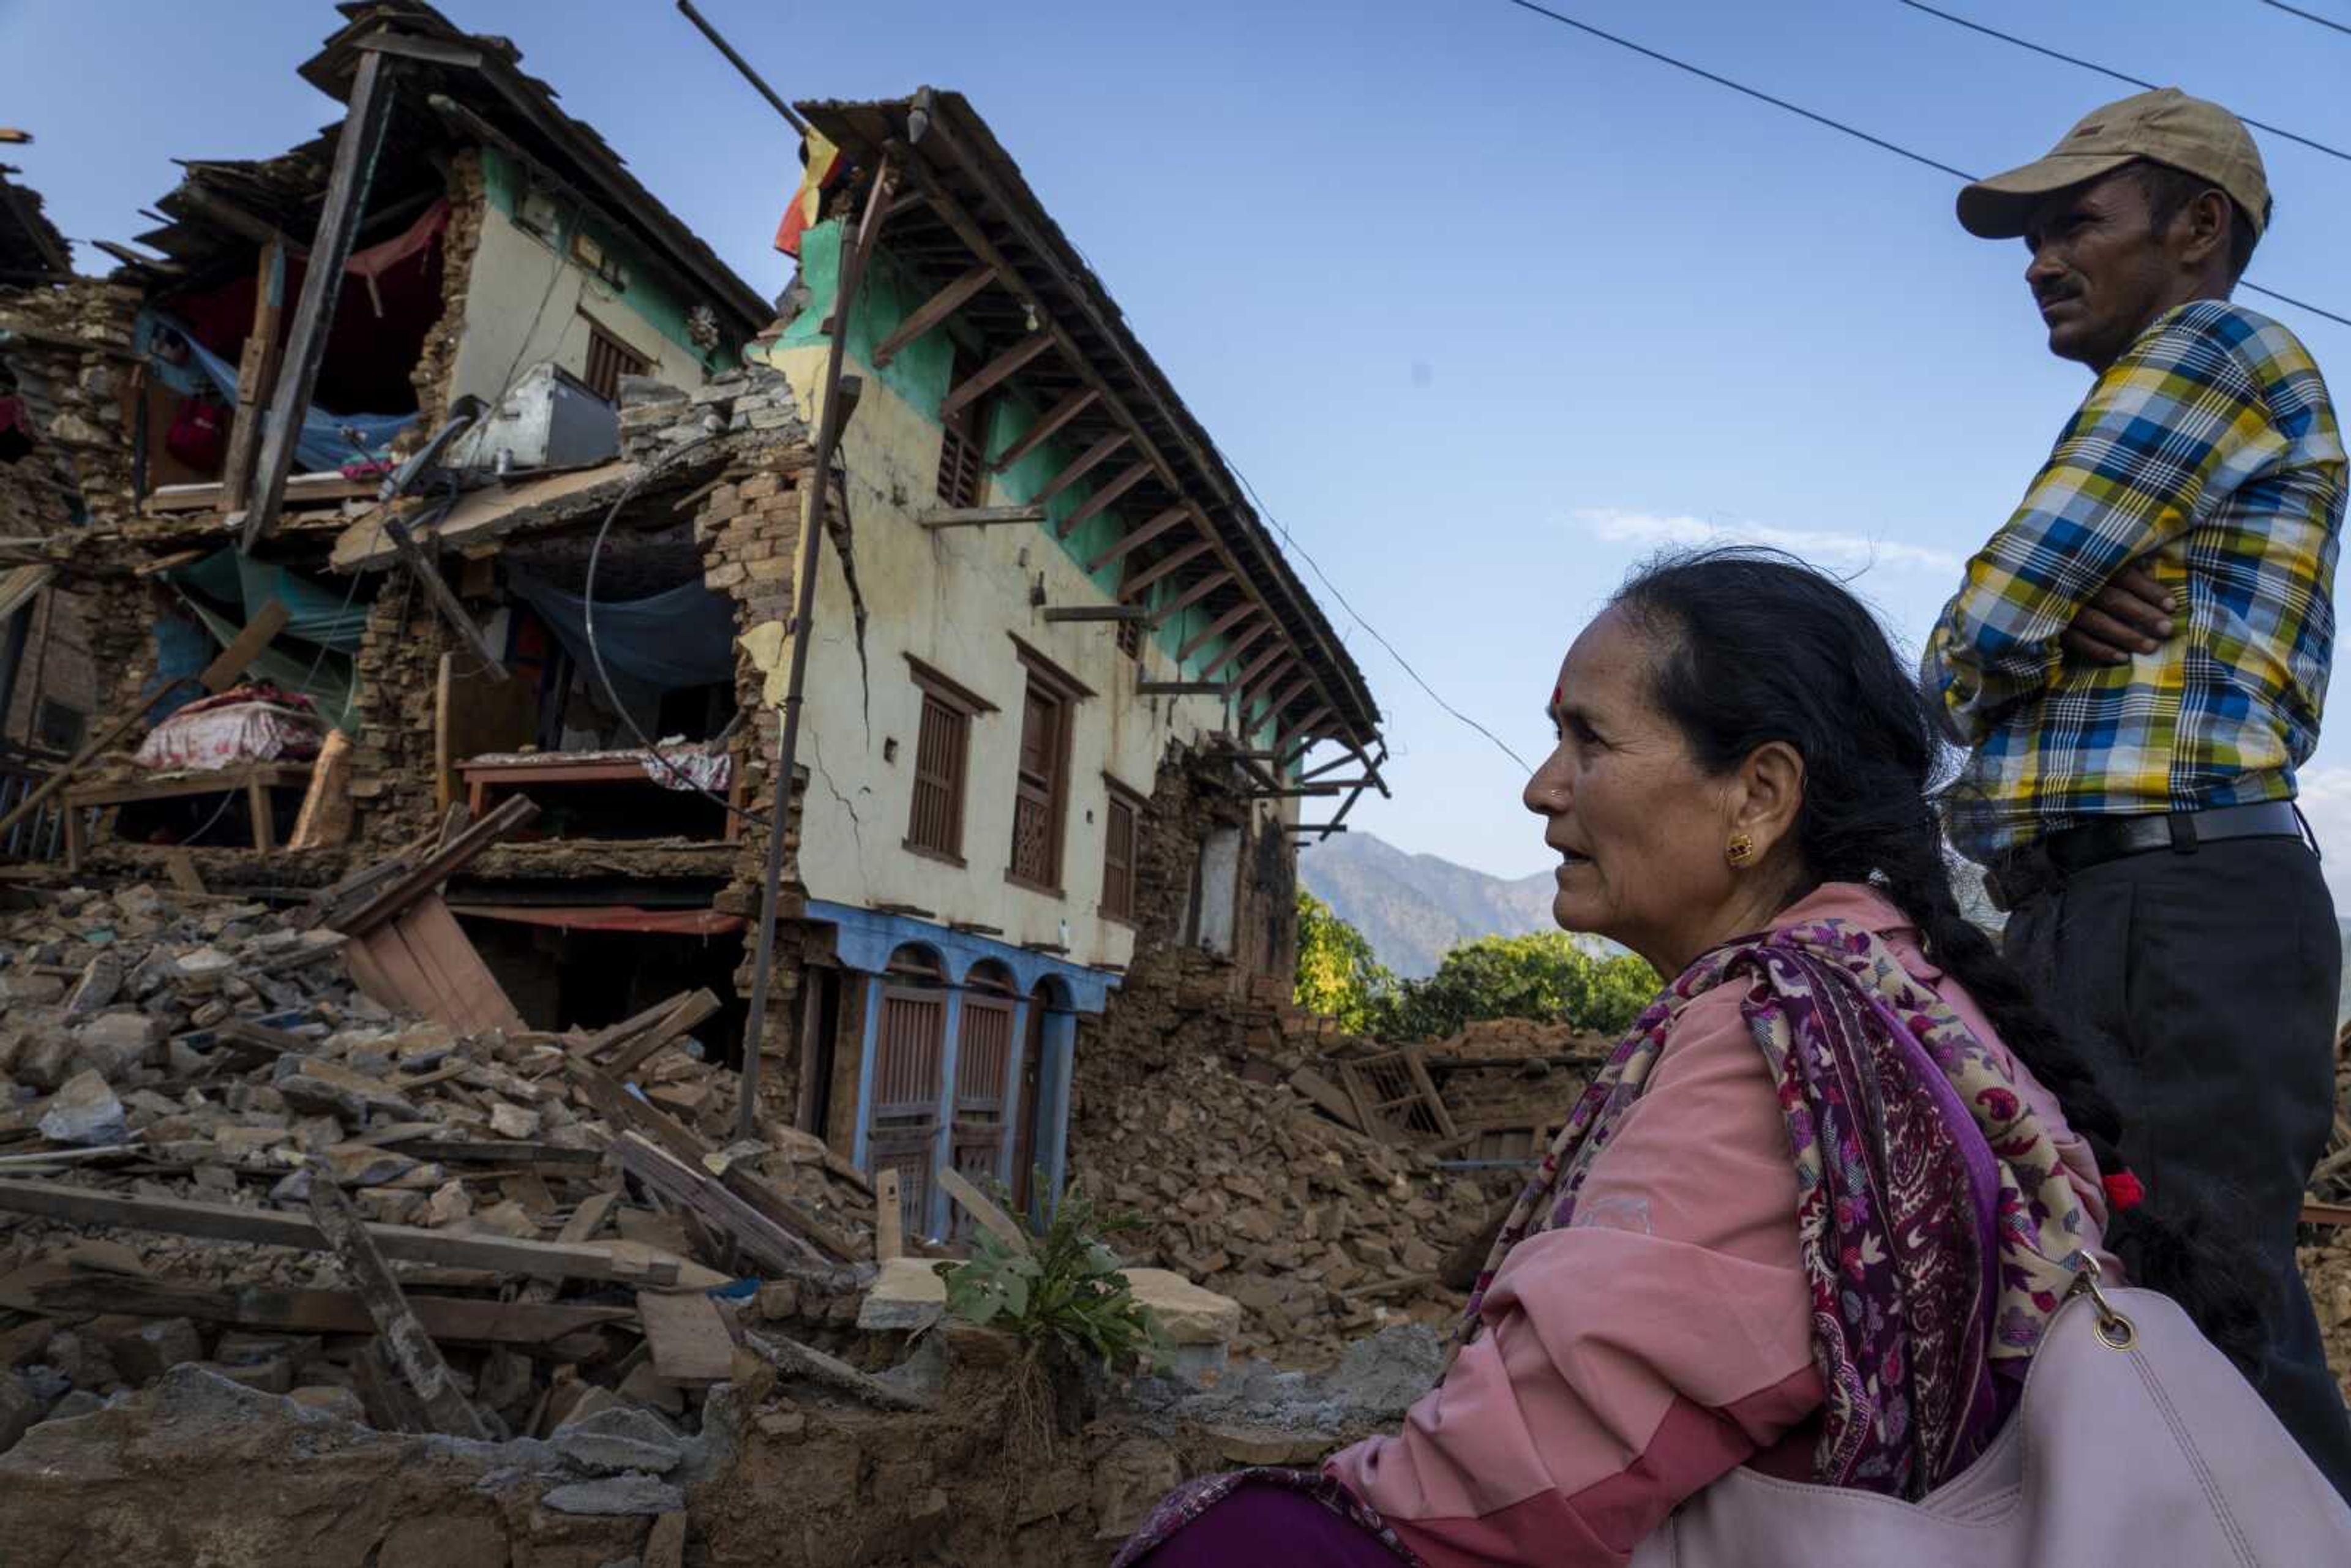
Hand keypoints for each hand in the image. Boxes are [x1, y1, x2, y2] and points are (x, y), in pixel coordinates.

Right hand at [2061, 565, 2176, 663]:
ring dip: (2127, 636)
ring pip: (2099, 623)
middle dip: (2143, 615)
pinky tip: (2122, 658)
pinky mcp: (2055, 627)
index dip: (2150, 591)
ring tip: (2152, 647)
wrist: (2031, 578)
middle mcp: (2079, 586)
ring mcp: (2065, 608)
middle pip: (2116, 600)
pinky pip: (2079, 641)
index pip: (2127, 577)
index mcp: (2092, 565)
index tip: (2172, 606)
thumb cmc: (2077, 571)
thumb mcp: (2099, 561)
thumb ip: (2125, 564)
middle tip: (2167, 629)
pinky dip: (2100, 650)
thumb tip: (2151, 568)